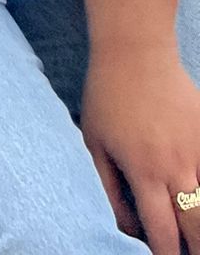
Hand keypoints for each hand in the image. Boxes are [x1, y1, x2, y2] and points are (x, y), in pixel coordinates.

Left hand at [80, 45, 199, 254]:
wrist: (135, 49)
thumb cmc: (107, 95)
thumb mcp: (95, 142)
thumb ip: (109, 188)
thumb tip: (125, 228)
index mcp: (144, 172)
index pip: (163, 232)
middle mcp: (176, 167)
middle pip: (197, 227)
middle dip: (195, 249)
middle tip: (188, 253)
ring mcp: (198, 151)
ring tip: (197, 234)